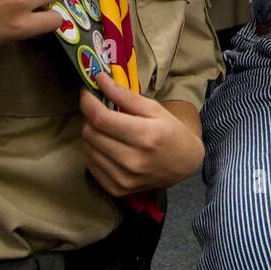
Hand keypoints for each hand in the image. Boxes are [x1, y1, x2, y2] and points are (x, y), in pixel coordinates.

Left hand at [78, 73, 204, 195]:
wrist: (184, 164)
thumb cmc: (170, 132)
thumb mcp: (154, 108)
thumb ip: (125, 95)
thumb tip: (99, 79)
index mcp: (144, 136)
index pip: (101, 119)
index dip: (88, 102)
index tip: (86, 92)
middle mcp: (132, 160)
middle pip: (91, 134)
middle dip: (90, 118)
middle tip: (101, 112)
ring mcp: (123, 179)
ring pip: (87, 150)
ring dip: (92, 135)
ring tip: (107, 130)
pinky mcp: (117, 190)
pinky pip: (91, 166)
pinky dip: (94, 153)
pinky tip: (108, 147)